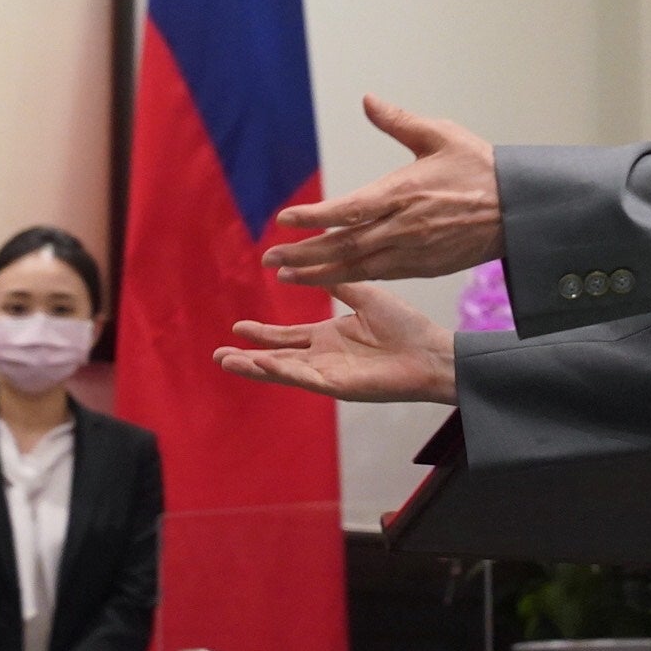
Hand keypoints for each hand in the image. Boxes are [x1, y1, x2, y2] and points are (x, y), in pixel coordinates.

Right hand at [216, 283, 456, 403]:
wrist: (431, 352)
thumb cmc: (405, 327)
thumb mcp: (365, 296)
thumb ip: (337, 283)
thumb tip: (309, 265)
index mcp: (329, 337)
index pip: (287, 338)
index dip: (262, 335)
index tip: (238, 327)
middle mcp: (324, 357)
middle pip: (277, 358)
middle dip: (248, 356)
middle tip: (219, 354)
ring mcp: (329, 373)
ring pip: (283, 371)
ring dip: (255, 367)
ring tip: (227, 362)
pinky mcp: (338, 385)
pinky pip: (303, 377)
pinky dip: (280, 371)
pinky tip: (259, 363)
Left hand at [266, 96, 500, 286]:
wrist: (517, 210)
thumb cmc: (479, 168)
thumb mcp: (441, 135)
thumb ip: (400, 122)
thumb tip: (368, 100)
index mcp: (404, 192)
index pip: (350, 209)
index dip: (315, 217)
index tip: (285, 220)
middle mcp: (403, 226)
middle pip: (345, 244)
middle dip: (305, 253)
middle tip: (271, 258)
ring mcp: (412, 251)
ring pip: (357, 265)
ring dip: (319, 272)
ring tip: (286, 275)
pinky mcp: (421, 266)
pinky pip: (377, 274)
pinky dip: (348, 278)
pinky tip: (326, 278)